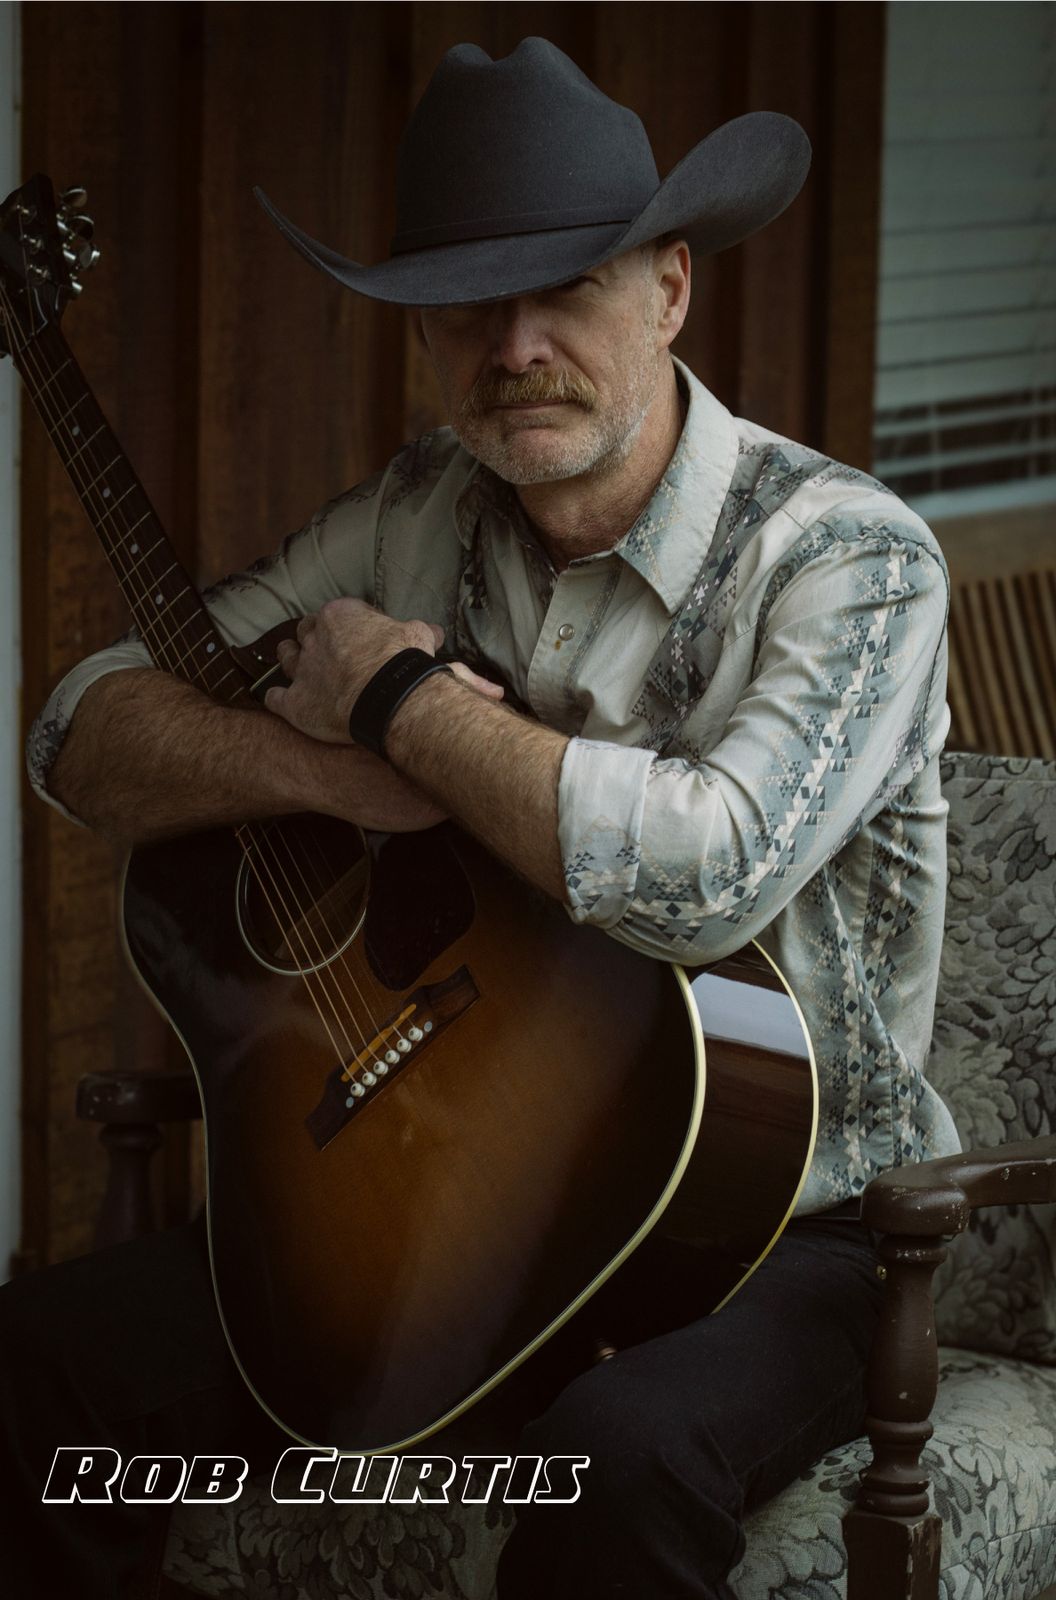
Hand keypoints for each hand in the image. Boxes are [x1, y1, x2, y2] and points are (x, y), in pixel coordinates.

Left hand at [263, 598, 501, 743]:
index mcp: (340, 615)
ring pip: (285, 656)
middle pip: (305, 630)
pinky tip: (279, 700)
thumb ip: (420, 631)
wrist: (389, 697)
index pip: (338, 612)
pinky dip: (277, 698)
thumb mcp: (419, 636)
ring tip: (297, 665)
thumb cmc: (404, 661)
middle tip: (328, 650)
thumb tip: (434, 633)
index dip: (348, 624)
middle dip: (313, 636)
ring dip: (290, 658)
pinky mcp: (294, 702)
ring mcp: (301, 670)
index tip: (361, 636)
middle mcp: (314, 638)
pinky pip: (275, 697)